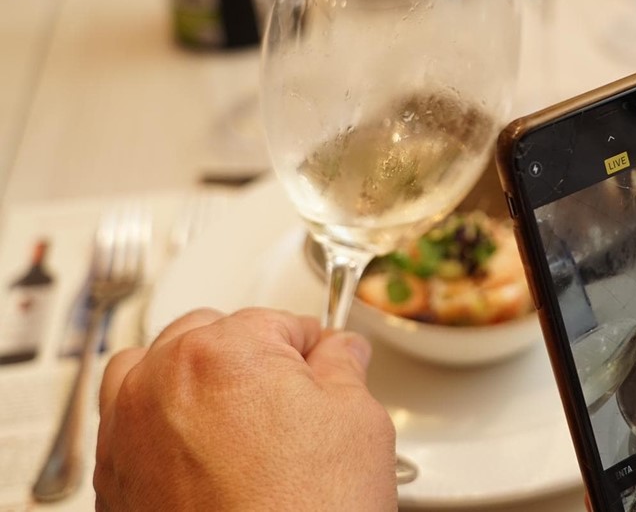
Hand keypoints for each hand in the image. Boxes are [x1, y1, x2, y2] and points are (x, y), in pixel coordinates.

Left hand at [95, 308, 397, 510]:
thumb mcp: (358, 421)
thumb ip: (345, 367)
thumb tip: (341, 351)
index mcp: (223, 350)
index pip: (278, 321)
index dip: (312, 346)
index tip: (324, 366)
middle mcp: (160, 381)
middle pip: (210, 333)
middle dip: (251, 357)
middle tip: (290, 397)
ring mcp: (127, 431)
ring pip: (154, 368)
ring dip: (191, 377)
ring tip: (234, 412)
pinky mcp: (112, 480)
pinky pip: (127, 424)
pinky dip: (159, 423)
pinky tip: (199, 450)